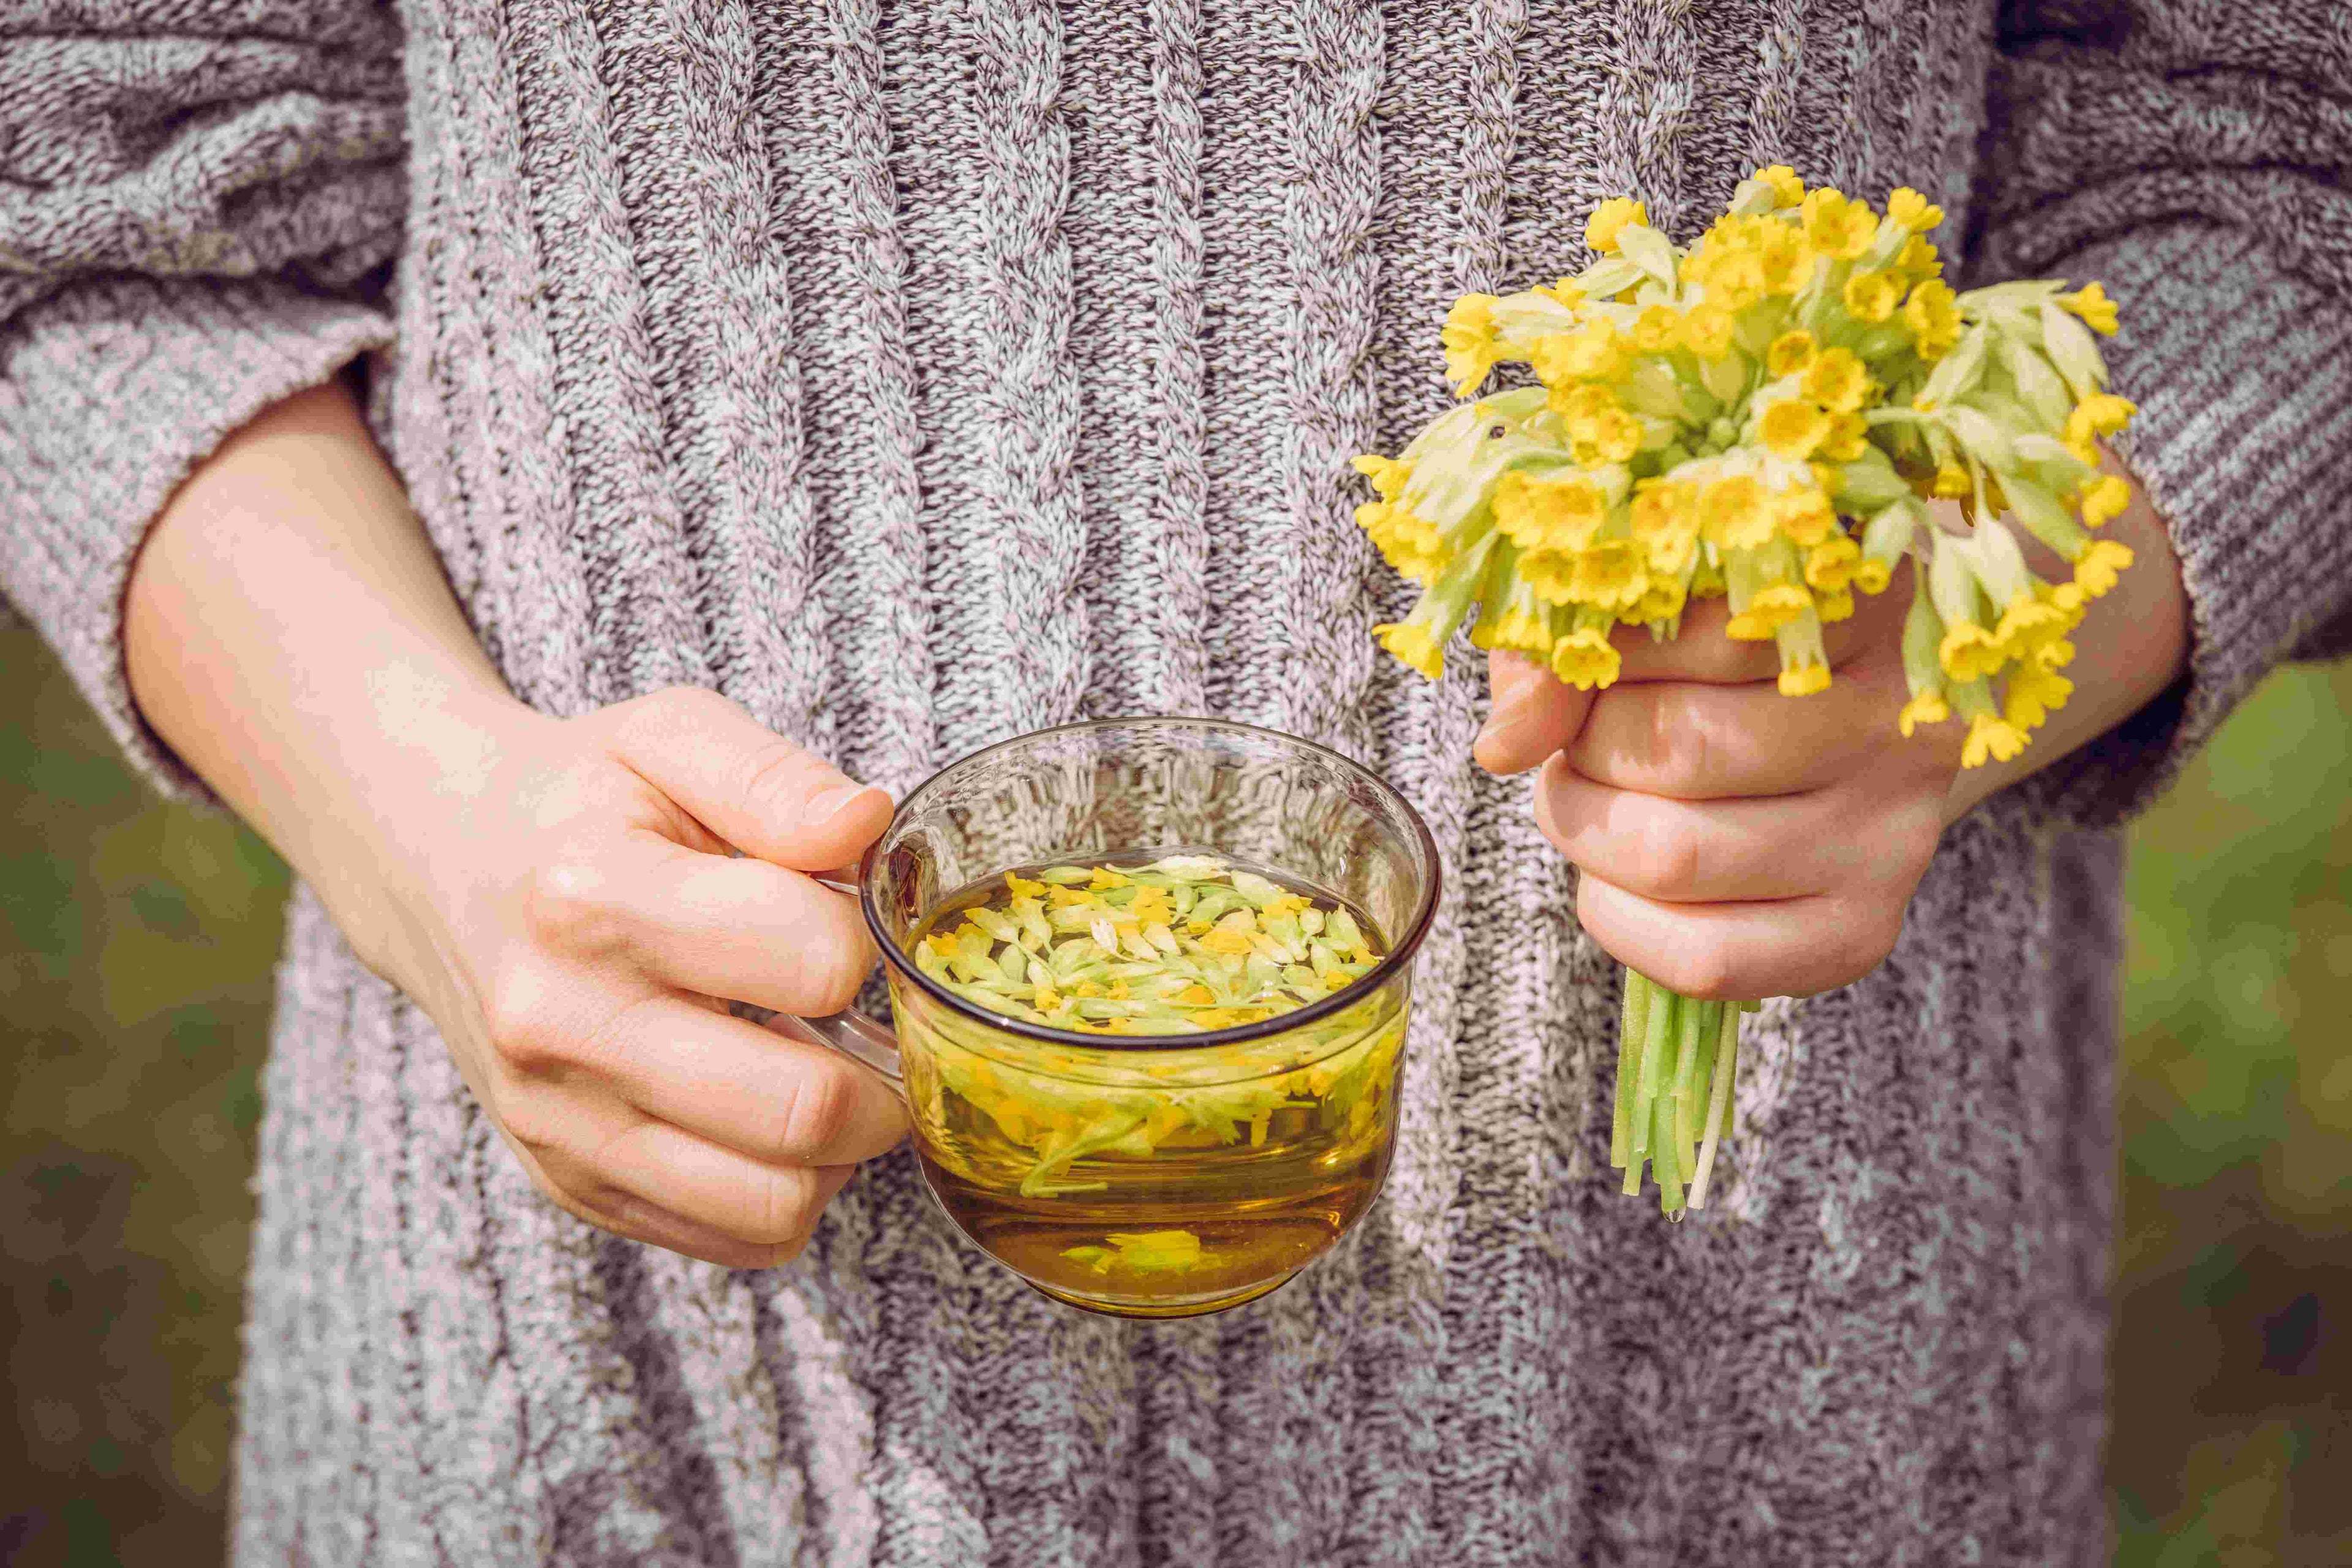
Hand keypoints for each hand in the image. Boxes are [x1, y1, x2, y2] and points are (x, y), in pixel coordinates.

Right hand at [379, 686, 906, 1267]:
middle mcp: (558, 1023)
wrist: (439, 862)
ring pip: (774, 1202)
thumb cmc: (579, 799)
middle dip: (886, 1075)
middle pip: (801, 1109)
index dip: (867, 941)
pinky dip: (788, 1191)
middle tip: (886, 1030)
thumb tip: (865, 828)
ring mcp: (556, 1119)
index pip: (814, 961)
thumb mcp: (669, 738)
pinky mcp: (569, 1182)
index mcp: (589, 896)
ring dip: (844, 1151)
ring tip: (833, 1076)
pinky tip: (774, 1118)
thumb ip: (775, 779)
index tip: (851, 923)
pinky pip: (734, 1237)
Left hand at [1473, 478, 2188, 999]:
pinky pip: (1704, 958)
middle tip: (1581, 741)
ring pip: (1674, 855)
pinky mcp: (1863, 929)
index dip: (1600, 647)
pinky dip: (1619, 920)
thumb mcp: (1663, 604)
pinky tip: (1619, 878)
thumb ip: (1570, 641)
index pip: (1692, 622)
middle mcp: (1898, 719)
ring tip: (1593, 798)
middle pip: (1672, 745)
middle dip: (1582, 750)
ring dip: (1586, 829)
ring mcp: (1891, 833)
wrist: (1867, 725)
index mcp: (1863, 600)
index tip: (1591, 651)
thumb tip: (1505, 742)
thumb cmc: (1739, 650)